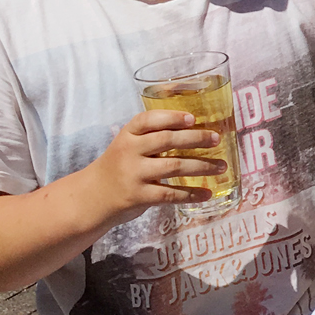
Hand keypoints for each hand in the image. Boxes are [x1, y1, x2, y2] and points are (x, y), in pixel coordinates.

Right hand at [77, 109, 227, 227]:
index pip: (148, 120)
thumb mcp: (129, 145)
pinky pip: (170, 194)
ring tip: (222, 167)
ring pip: (174, 167)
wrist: (92, 197)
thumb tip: (198, 130)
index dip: (171, 117)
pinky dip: (191, 194)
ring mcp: (133, 174)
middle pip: (167, 140)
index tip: (192, 119)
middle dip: (195, 139)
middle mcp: (129, 151)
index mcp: (128, 134)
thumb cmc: (120, 166)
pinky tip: (207, 193)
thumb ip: (153, 137)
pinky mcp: (138, 196)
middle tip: (216, 140)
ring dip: (202, 166)